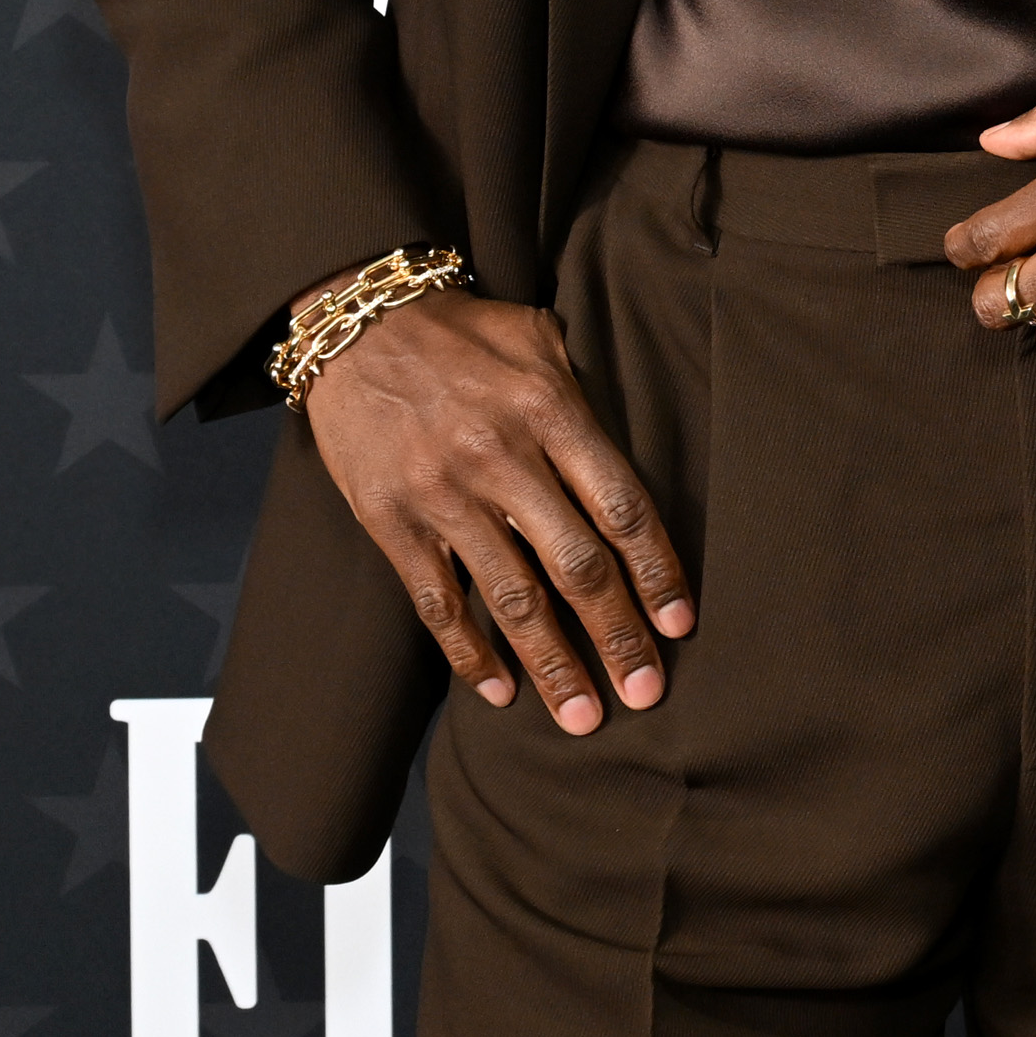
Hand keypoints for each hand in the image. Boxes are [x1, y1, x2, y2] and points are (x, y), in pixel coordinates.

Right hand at [294, 290, 694, 735]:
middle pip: (576, 564)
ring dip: (552, 664)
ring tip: (582, 717)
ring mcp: (442, 493)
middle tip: (646, 694)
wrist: (354, 319)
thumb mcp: (538, 337)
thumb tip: (635, 463)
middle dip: (616, 636)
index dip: (656, 571)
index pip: (621, 505)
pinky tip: (499, 692)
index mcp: (550, 409)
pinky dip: (469, 653)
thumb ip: (587, 398)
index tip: (681, 625)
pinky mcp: (390, 519)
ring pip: (510, 597)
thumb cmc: (462, 331)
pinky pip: (437, 601)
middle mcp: (500, 456)